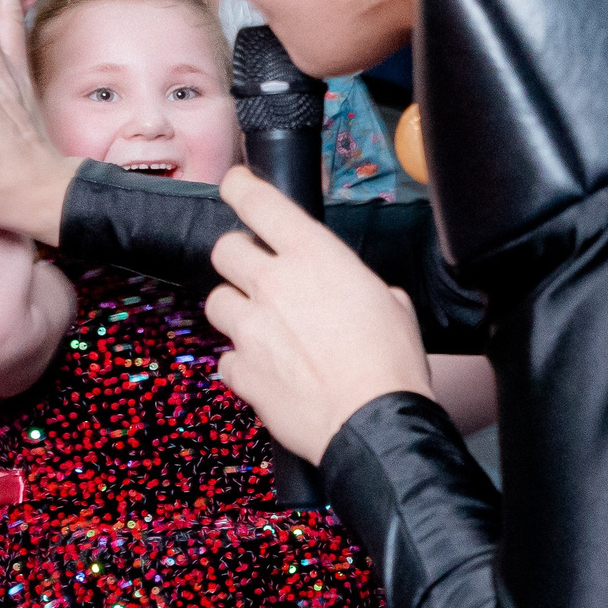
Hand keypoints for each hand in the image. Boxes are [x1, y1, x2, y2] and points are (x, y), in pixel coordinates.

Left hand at [204, 168, 433, 462]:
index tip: (235, 183)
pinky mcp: (242, 371)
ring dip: (236, 310)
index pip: (259, 202)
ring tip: (262, 327)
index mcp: (314, 256)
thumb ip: (356, 285)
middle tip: (257, 273)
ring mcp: (251, 329)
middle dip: (237, 258)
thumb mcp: (391, 304)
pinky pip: (226, 358)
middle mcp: (274, 284)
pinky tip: (267, 371)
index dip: (240, 186)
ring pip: (216, 302)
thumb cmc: (390, 365)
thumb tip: (354, 293)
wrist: (373, 424)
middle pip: (224, 250)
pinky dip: (242, 363)